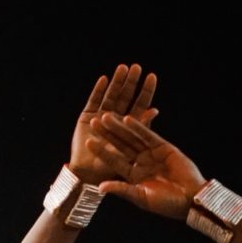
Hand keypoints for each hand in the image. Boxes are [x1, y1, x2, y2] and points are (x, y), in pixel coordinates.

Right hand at [69, 63, 157, 182]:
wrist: (88, 174)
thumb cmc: (111, 166)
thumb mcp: (131, 147)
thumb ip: (142, 128)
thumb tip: (154, 110)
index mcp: (128, 126)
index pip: (140, 104)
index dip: (145, 91)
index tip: (152, 76)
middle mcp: (116, 119)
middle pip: (125, 97)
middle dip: (131, 82)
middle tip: (136, 68)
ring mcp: (100, 117)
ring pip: (110, 95)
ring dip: (116, 82)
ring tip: (122, 68)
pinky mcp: (86, 117)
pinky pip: (93, 101)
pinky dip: (98, 90)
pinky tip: (104, 79)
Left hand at [91, 113, 206, 219]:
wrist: (190, 200)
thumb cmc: (165, 204)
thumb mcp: (140, 197)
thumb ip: (121, 189)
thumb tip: (100, 187)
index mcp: (131, 175)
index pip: (113, 161)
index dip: (101, 151)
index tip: (88, 142)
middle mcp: (139, 162)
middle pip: (120, 145)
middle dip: (106, 134)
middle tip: (93, 122)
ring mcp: (151, 153)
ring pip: (131, 138)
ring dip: (119, 127)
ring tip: (106, 117)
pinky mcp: (163, 147)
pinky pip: (148, 135)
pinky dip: (139, 127)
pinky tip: (127, 119)